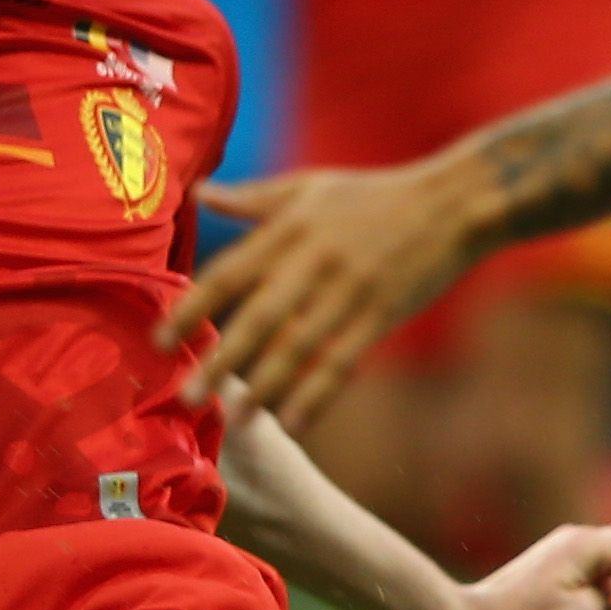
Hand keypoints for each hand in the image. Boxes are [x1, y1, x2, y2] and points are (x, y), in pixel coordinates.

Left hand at [160, 156, 486, 423]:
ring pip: (300, 346)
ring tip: (235, 422)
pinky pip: (343, 360)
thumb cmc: (373, 194)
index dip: (192, 309)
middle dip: (220, 360)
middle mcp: (313, 261)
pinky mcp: (382, 314)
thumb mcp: (309, 186)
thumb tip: (199, 193)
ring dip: (265, 387)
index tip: (159, 340)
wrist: (451, 203)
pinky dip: (317, 393)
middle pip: (257, 317)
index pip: (228, 273)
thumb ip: (253, 199)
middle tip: (187, 398)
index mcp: (289, 229)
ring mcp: (349, 289)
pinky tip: (293, 423)